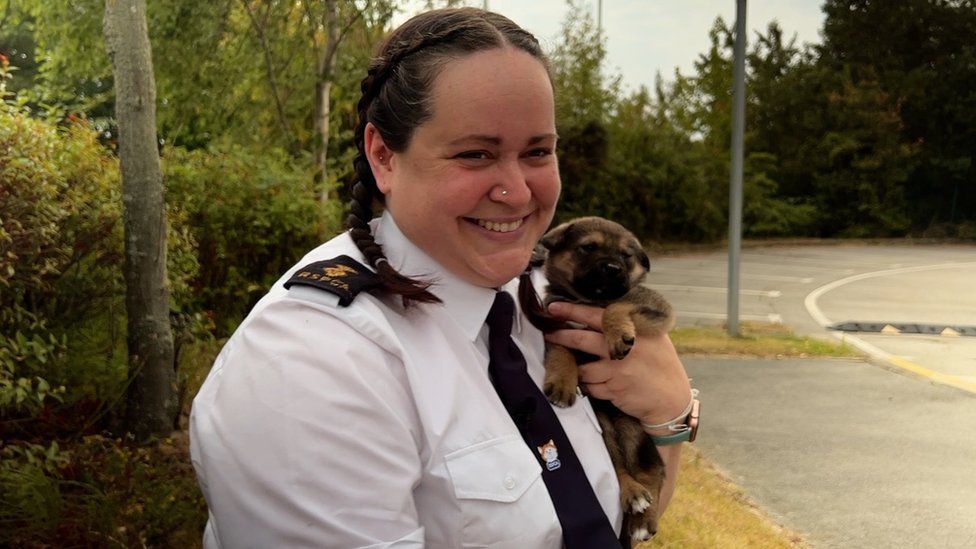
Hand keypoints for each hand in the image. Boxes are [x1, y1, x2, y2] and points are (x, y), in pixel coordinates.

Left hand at [544, 301, 691, 428]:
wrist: (672, 400)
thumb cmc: (662, 366)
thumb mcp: (654, 338)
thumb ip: (630, 327)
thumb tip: (600, 314)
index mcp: (634, 331)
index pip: (598, 316)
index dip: (574, 310)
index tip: (554, 307)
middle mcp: (624, 348)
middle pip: (583, 339)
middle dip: (562, 336)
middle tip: (549, 333)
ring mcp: (618, 370)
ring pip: (583, 368)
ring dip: (579, 369)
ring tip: (581, 367)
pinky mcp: (613, 390)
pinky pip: (590, 386)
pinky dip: (589, 386)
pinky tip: (597, 385)